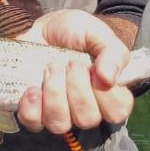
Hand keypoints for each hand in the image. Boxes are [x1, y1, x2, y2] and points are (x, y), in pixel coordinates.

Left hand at [16, 10, 133, 134]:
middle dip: (77, 86)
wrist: (41, 26)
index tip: (94, 68)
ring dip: (54, 93)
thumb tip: (109, 79)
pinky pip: (33, 123)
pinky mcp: (34, 112)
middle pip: (87, 119)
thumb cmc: (74, 31)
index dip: (107, 94)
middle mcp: (84, 108)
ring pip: (60, 124)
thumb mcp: (97, 33)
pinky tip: (33, 87)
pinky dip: (32, 106)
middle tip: (70, 61)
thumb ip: (113, 52)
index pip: (117, 112)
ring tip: (50, 68)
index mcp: (106, 92)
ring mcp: (58, 112)